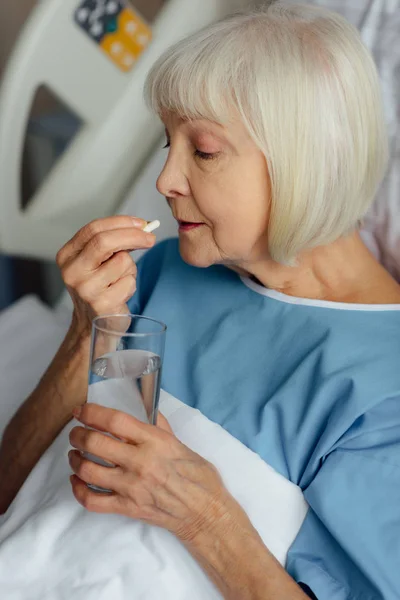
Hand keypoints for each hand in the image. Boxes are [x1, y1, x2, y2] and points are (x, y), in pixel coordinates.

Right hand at [56, 216, 155, 339]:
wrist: (94, 325)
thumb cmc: (100, 288)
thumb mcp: (97, 262)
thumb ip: (113, 243)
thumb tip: (142, 227)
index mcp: (68, 255)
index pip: (94, 228)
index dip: (121, 222)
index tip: (141, 223)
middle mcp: (72, 271)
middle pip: (105, 241)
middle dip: (133, 236)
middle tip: (150, 239)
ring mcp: (85, 289)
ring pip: (122, 261)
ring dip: (130, 268)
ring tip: (120, 280)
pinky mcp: (101, 305)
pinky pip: (129, 282)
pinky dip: (131, 285)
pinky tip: (120, 295)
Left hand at [68, 403, 230, 541]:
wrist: (204, 512)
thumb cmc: (198, 476)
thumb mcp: (181, 443)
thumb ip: (159, 427)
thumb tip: (145, 410)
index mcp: (154, 441)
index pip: (115, 421)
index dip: (92, 412)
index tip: (80, 410)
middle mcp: (140, 462)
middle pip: (95, 442)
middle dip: (78, 434)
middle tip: (75, 432)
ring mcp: (131, 487)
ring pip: (87, 469)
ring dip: (74, 459)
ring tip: (74, 453)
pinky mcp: (126, 508)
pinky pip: (91, 499)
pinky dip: (77, 488)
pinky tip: (76, 479)